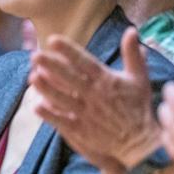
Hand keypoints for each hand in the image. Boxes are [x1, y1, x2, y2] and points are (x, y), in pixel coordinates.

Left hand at [30, 28, 160, 170]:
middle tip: (34, 55)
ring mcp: (87, 114)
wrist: (141, 143)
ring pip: (62, 99)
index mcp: (107, 81)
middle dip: (51, 66)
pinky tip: (36, 105)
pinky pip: (62, 121)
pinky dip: (50, 114)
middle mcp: (95, 96)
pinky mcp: (82, 131)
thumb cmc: (138, 107)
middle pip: (69, 78)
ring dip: (46, 88)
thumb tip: (132, 30)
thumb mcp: (139, 78)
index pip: (85, 62)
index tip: (52, 40)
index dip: (68, 51)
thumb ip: (132, 54)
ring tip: (32, 77)